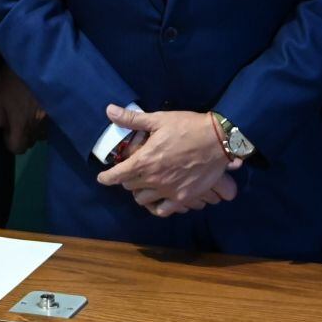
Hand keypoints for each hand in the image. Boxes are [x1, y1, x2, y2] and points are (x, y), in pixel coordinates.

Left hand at [0, 69, 45, 153]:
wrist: (36, 63)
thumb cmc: (12, 81)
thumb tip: (1, 127)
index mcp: (21, 125)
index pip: (17, 148)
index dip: (9, 143)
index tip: (6, 131)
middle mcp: (37, 126)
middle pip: (30, 142)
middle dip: (22, 136)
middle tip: (16, 121)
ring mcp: (50, 118)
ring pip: (41, 134)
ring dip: (34, 129)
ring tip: (28, 115)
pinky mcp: (56, 110)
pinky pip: (50, 123)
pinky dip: (43, 121)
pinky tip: (38, 108)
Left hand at [97, 106, 242, 216]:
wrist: (218, 140)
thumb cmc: (187, 127)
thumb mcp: (159, 119)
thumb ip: (132, 119)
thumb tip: (109, 110)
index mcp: (144, 160)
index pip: (117, 175)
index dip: (106, 178)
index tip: (102, 177)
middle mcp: (153, 179)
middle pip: (130, 187)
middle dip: (128, 179)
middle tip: (133, 172)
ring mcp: (168, 190)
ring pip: (143, 200)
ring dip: (141, 193)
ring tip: (145, 186)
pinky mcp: (183, 197)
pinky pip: (163, 210)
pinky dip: (157, 206)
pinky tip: (158, 200)